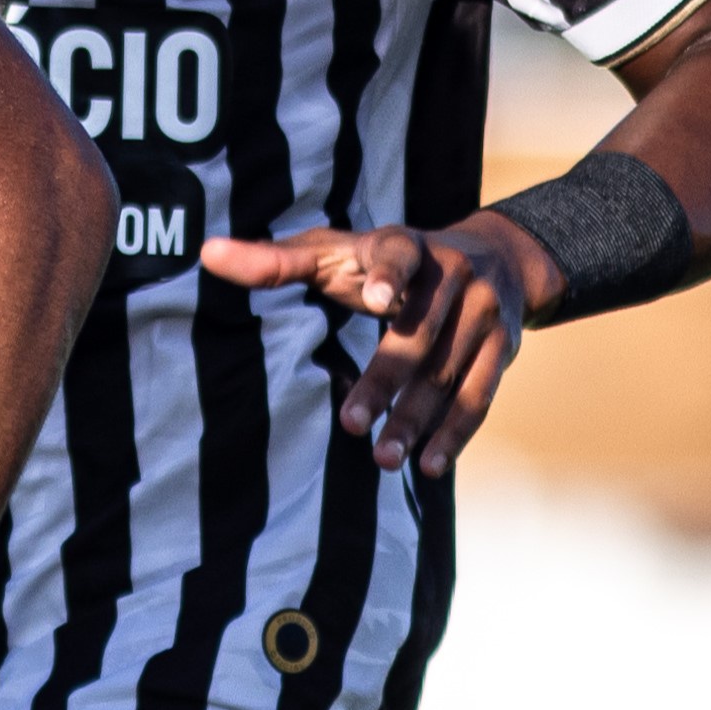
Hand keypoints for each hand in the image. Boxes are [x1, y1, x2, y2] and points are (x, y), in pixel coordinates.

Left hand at [200, 216, 558, 476]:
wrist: (491, 255)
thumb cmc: (383, 259)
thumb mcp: (334, 251)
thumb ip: (275, 260)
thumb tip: (207, 255)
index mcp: (406, 244)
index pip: (398, 254)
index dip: (388, 274)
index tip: (375, 299)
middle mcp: (452, 275)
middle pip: (417, 335)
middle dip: (386, 382)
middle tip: (352, 424)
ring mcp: (484, 313)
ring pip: (449, 374)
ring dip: (418, 419)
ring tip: (384, 458)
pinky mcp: (503, 349)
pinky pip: (481, 397)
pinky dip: (456, 434)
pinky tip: (429, 465)